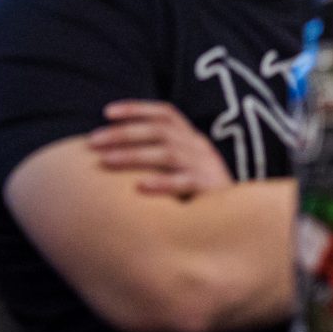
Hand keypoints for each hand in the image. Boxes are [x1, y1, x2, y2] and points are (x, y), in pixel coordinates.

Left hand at [89, 99, 235, 198]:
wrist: (239, 223)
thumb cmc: (197, 193)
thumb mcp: (180, 168)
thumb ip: (155, 156)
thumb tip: (107, 151)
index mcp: (191, 138)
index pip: (165, 113)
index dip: (136, 108)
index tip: (107, 112)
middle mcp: (199, 147)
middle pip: (159, 131)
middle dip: (123, 133)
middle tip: (92, 142)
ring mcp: (207, 167)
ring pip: (167, 153)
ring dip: (133, 155)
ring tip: (106, 161)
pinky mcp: (212, 191)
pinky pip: (185, 183)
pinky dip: (161, 183)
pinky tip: (138, 187)